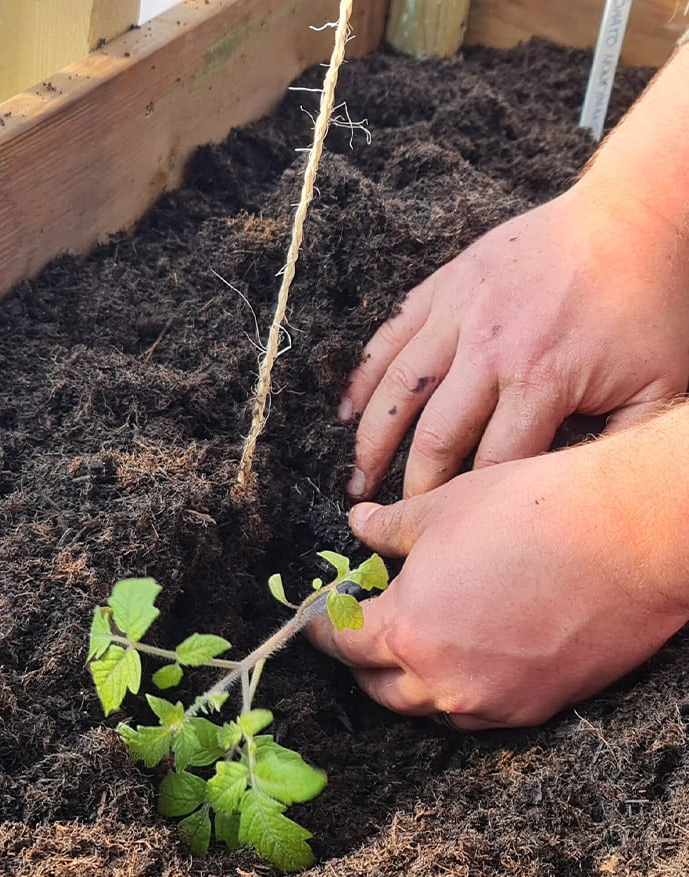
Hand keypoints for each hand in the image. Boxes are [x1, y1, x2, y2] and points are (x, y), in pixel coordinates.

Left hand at [308, 431, 688, 728]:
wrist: (628, 536)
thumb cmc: (531, 511)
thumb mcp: (442, 507)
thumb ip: (388, 528)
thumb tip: (359, 524)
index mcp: (407, 630)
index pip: (341, 642)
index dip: (322, 626)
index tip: (315, 618)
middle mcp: (443, 681)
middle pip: (378, 685)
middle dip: (361, 658)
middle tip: (363, 627)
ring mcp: (493, 702)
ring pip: (428, 707)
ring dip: (409, 680)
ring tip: (415, 642)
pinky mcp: (538, 709)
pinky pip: (479, 714)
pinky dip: (459, 692)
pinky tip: (466, 658)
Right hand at [341, 182, 688, 499]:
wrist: (636, 215)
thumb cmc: (651, 305)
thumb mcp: (658, 387)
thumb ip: (618, 448)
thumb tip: (581, 500)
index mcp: (541, 380)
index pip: (490, 466)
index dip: (469, 507)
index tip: (455, 532)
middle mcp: (489, 349)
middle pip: (435, 438)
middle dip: (413, 488)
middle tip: (398, 520)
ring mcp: (460, 311)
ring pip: (398, 390)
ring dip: (371, 441)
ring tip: (356, 478)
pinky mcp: (446, 284)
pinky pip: (390, 335)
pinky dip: (365, 377)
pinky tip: (347, 410)